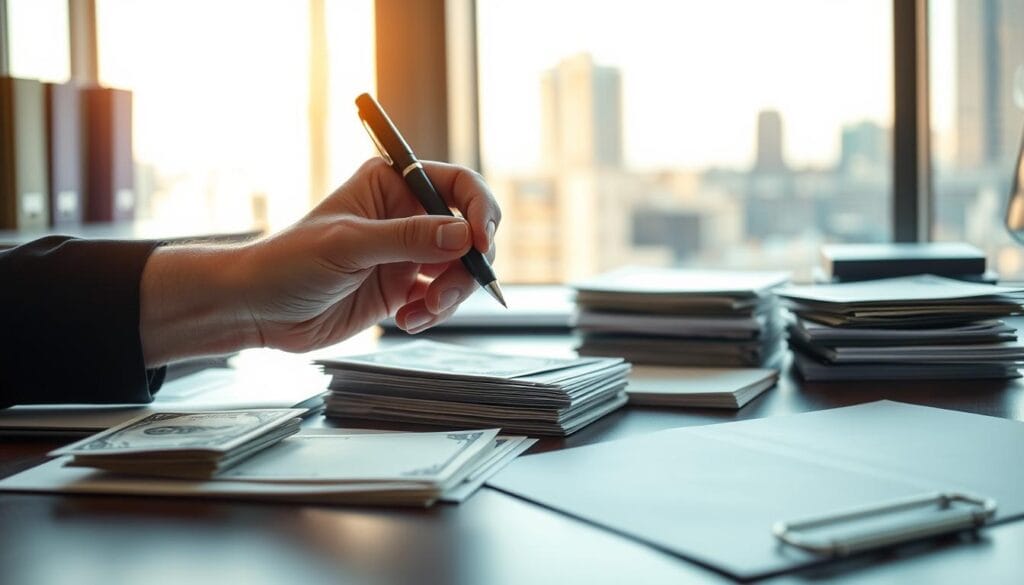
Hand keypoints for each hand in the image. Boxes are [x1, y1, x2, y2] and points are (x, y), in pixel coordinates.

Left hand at [140, 158, 500, 365]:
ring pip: (459, 270)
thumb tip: (462, 235)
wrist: (259, 310)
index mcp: (391, 185)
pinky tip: (406, 320)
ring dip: (450, 295)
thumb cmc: (288, 262)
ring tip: (420, 311)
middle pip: (467, 232)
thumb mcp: (349, 246)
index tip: (481, 242)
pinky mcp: (401, 288)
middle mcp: (404, 216)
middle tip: (448, 291)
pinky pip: (440, 298)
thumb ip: (407, 239)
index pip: (456, 185)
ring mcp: (405, 254)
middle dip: (466, 265)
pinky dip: (433, 312)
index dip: (478, 210)